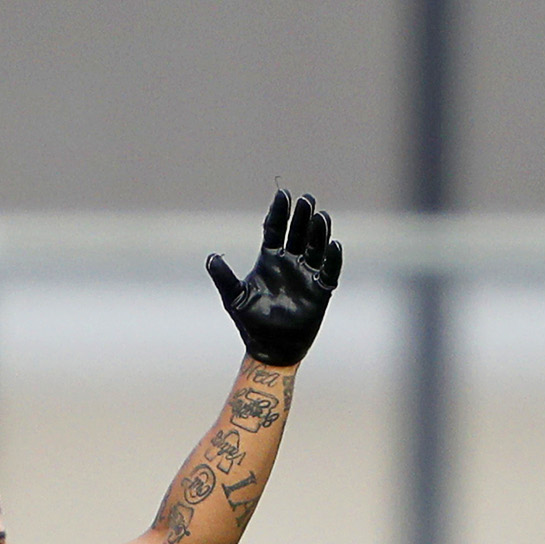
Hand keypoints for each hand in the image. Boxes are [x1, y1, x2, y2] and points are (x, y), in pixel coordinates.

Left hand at [206, 189, 342, 367]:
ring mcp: (307, 275)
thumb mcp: (234, 298)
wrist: (269, 349)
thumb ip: (224, 278)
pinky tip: (333, 246)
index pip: (275, 229)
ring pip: (315, 248)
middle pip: (298, 233)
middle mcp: (290, 262)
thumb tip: (210, 258)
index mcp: (269, 259)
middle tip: (306, 200)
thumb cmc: (250, 322)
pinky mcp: (320, 291)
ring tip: (321, 216)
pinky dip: (332, 260)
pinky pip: (329, 272)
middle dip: (302, 217)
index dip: (279, 212)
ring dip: (318, 233)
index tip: (282, 194)